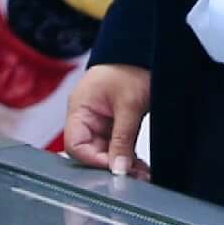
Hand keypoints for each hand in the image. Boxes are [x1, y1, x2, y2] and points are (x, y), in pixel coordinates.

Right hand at [61, 61, 151, 177]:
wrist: (148, 48)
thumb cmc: (132, 66)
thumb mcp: (129, 104)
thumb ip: (122, 139)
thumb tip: (118, 170)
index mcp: (79, 108)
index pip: (75, 145)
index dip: (93, 161)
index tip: (115, 170)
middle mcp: (86, 117)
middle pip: (90, 152)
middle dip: (110, 166)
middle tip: (133, 176)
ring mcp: (101, 121)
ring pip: (105, 152)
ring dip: (121, 164)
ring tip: (141, 174)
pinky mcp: (115, 123)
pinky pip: (117, 146)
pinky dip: (127, 157)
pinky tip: (140, 166)